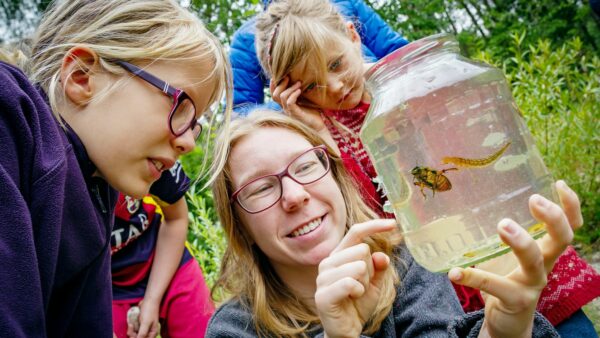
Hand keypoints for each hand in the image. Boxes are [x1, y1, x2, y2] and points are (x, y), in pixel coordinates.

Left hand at [127, 299, 159, 337]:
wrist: (149, 300)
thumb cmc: (149, 311)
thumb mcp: (146, 323)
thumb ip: (142, 334)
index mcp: (152, 333)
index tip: (133, 335)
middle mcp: (148, 332)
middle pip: (138, 337)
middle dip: (133, 334)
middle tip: (131, 326)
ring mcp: (143, 328)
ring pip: (135, 334)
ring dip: (131, 330)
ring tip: (130, 324)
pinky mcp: (140, 325)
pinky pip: (134, 329)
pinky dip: (131, 327)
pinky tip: (131, 323)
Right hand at [270, 77, 325, 131]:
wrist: (318, 127)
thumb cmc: (313, 113)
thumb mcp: (305, 100)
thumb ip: (299, 92)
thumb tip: (299, 79)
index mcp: (286, 105)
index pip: (274, 94)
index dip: (273, 85)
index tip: (277, 76)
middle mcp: (285, 109)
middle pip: (275, 95)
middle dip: (281, 84)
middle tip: (288, 77)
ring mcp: (289, 112)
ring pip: (282, 97)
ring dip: (290, 87)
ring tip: (299, 83)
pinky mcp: (295, 114)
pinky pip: (290, 102)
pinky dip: (294, 94)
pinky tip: (300, 91)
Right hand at [315, 219, 395, 337]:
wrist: (346, 330)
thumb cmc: (357, 304)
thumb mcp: (374, 284)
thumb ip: (379, 268)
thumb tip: (382, 255)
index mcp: (338, 256)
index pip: (356, 233)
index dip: (374, 226)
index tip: (393, 223)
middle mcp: (328, 263)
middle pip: (362, 251)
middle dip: (370, 271)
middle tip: (361, 286)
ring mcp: (323, 278)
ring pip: (358, 267)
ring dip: (364, 283)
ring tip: (355, 294)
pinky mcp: (323, 295)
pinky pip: (350, 283)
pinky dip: (358, 292)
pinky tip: (352, 299)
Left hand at [449, 180, 581, 337]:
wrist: (507, 320)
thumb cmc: (506, 277)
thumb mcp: (506, 252)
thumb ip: (496, 229)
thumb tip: (463, 196)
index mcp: (544, 249)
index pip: (568, 226)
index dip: (569, 206)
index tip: (559, 183)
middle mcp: (544, 265)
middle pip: (561, 240)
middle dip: (552, 219)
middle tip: (533, 199)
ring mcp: (532, 284)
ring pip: (534, 262)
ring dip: (521, 242)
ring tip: (502, 225)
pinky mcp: (515, 300)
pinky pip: (495, 286)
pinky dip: (473, 278)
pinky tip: (455, 273)